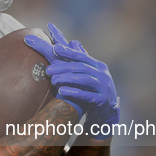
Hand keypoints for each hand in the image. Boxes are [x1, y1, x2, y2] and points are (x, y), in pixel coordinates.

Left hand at [25, 23, 119, 138]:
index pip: (82, 56)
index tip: (55, 47)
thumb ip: (80, 60)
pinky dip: (74, 92)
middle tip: (48, 70)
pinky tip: (62, 91)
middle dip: (63, 67)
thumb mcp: (89, 74)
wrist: (107, 112)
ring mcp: (103, 87)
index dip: (69, 52)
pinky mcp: (102, 100)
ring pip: (84, 79)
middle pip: (81, 67)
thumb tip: (72, 42)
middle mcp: (102, 74)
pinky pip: (87, 95)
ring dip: (67, 78)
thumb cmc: (94, 90)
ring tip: (52, 80)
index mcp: (98, 66)